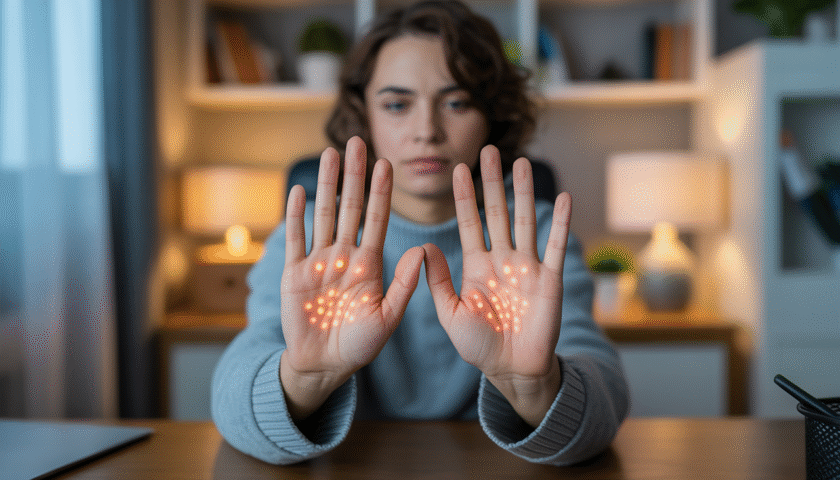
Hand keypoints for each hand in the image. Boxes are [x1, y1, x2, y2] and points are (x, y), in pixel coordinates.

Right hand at [280, 137, 423, 419]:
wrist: (324, 365)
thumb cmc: (360, 345)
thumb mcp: (388, 317)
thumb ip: (404, 284)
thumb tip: (423, 251)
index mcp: (369, 265)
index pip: (377, 219)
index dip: (381, 192)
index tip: (387, 164)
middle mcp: (344, 256)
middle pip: (349, 207)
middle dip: (353, 175)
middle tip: (358, 142)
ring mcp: (318, 262)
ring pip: (323, 215)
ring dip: (326, 184)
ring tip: (331, 153)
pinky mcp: (293, 274)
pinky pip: (295, 239)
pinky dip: (296, 215)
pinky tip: (301, 190)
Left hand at [423, 145, 571, 425]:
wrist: (512, 370)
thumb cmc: (478, 346)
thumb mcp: (450, 313)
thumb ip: (438, 281)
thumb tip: (423, 247)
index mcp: (476, 266)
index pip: (469, 222)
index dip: (464, 197)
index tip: (457, 168)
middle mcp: (502, 259)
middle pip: (497, 212)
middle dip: (492, 182)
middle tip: (487, 150)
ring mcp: (527, 267)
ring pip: (524, 221)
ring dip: (524, 192)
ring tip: (521, 162)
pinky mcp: (550, 280)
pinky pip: (556, 247)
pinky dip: (561, 223)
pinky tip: (564, 198)